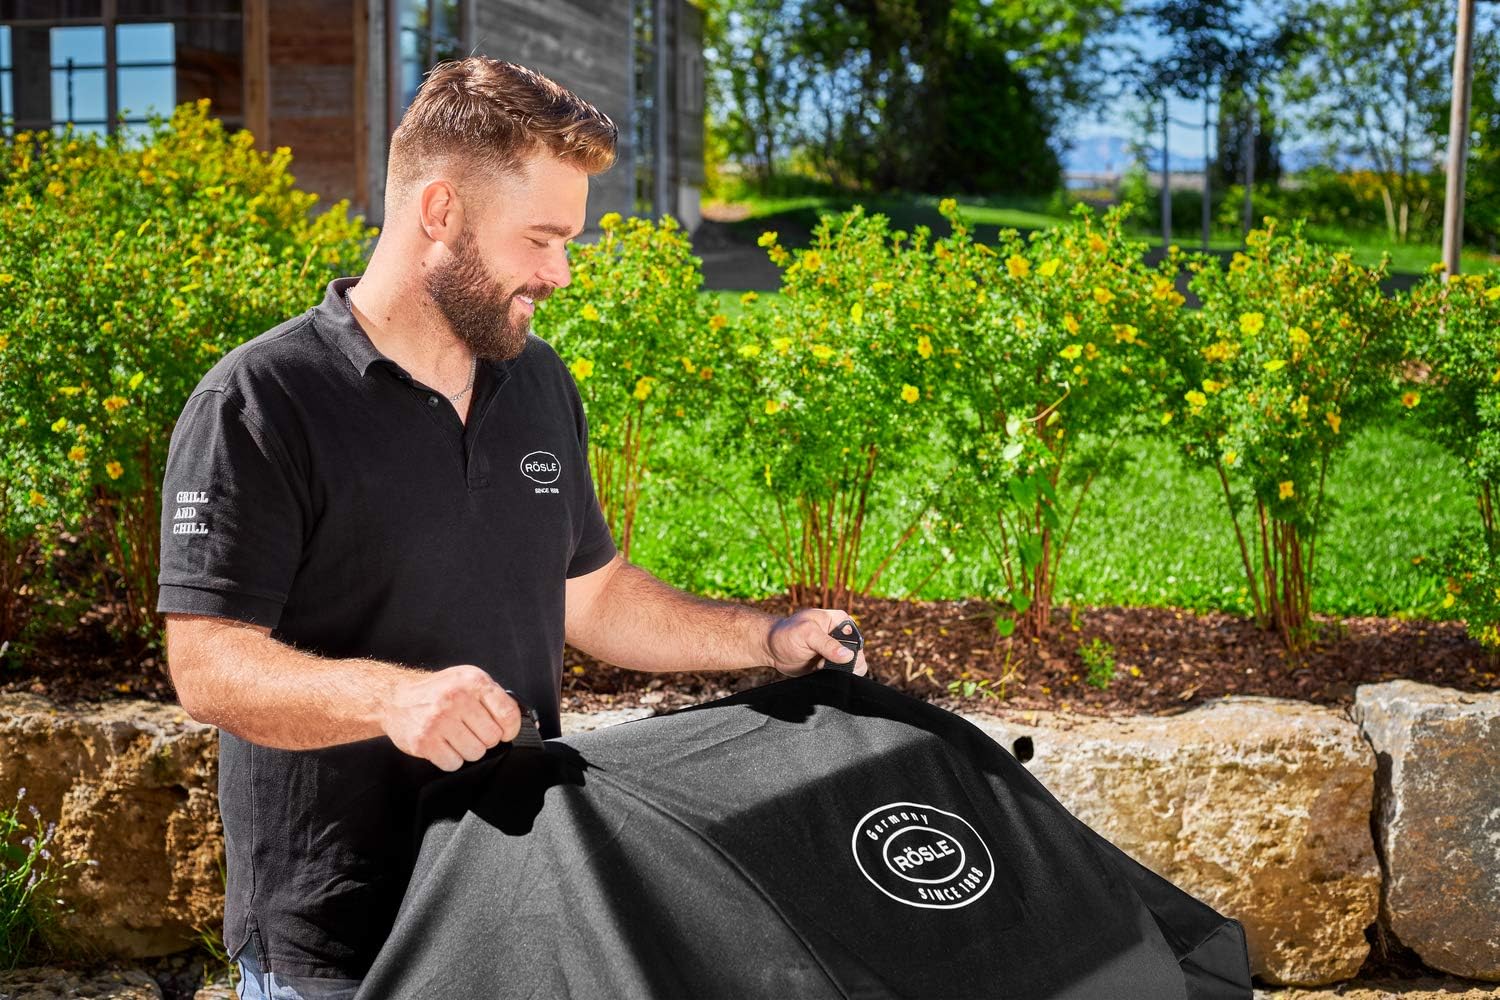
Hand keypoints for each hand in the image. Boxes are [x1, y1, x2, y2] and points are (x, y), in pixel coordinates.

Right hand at [381, 664, 522, 771]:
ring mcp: (439, 721)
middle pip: (492, 738)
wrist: (395, 699)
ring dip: (468, 749)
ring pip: (475, 753)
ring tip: (455, 736)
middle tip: (471, 730)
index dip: (511, 729)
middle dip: (485, 739)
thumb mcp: (468, 681)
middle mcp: (456, 699)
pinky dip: (451, 758)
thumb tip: (530, 723)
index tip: (505, 732)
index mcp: (473, 682)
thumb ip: (496, 698)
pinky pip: (454, 763)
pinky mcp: (425, 742)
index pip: (509, 714)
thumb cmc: (439, 691)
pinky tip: (443, 744)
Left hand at [765, 608, 869, 677]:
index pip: (856, 638)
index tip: (832, 656)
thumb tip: (848, 656)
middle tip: (822, 663)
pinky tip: (819, 672)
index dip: (849, 651)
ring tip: (819, 666)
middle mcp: (842, 636)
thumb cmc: (786, 634)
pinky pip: (843, 675)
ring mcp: (838, 651)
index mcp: (840, 621)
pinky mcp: (832, 665)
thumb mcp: (806, 634)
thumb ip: (827, 644)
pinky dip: (835, 678)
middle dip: (843, 664)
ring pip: (852, 667)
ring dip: (839, 672)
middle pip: (857, 655)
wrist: (771, 648)